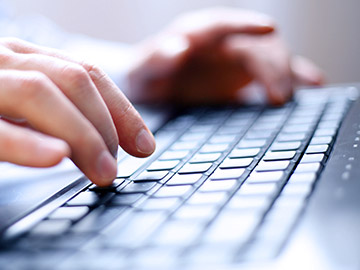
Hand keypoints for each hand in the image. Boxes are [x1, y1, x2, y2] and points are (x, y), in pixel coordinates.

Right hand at [0, 38, 154, 185]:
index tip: (144, 144)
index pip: (85, 73)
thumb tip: (89, 136)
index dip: (121, 109)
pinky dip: (21, 143)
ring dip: (78, 135)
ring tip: (100, 171)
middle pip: (70, 80)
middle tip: (120, 166)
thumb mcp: (0, 93)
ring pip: (34, 95)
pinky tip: (52, 159)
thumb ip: (41, 109)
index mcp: (17, 54)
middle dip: (107, 125)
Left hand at [127, 7, 324, 104]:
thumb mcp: (142, 70)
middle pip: (255, 44)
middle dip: (271, 65)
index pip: (223, 24)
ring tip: (287, 98)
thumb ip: (156, 58)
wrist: (151, 89)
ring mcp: (236, 57)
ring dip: (284, 73)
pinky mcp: (244, 75)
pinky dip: (293, 76)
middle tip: (278, 95)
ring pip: (270, 56)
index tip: (268, 29)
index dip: (246, 25)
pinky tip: (311, 84)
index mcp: (196, 33)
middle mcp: (221, 41)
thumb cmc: (144, 76)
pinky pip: (273, 72)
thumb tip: (178, 47)